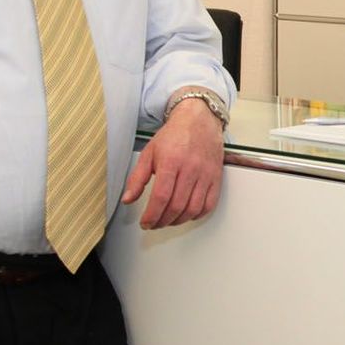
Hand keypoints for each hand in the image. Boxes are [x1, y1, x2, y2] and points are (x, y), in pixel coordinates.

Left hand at [123, 94, 224, 227]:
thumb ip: (137, 178)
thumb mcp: (149, 153)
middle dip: (162, 221)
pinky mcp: (216, 178)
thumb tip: (128, 199)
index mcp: (171, 161)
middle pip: (176, 206)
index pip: (161, 197)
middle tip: (154, 224)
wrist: (199, 121)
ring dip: (178, 221)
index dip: (152, 215)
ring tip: (168, 220)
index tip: (145, 223)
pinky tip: (186, 214)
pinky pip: (208, 205)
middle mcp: (190, 169)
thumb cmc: (174, 135)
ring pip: (192, 209)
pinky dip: (196, 215)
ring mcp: (205, 175)